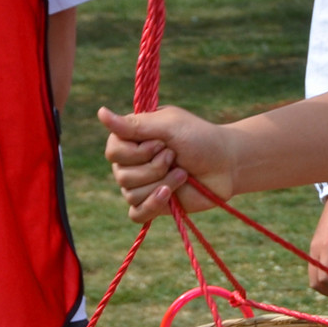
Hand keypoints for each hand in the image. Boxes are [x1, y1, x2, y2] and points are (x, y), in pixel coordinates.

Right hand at [98, 105, 235, 222]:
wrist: (227, 163)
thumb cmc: (200, 138)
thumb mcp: (169, 126)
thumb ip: (135, 125)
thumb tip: (100, 112)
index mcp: (131, 140)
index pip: (113, 151)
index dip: (137, 151)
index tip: (161, 143)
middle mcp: (131, 163)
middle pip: (121, 175)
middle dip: (154, 167)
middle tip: (175, 156)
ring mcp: (142, 185)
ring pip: (131, 194)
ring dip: (162, 182)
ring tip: (183, 173)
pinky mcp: (154, 205)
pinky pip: (137, 214)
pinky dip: (152, 205)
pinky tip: (169, 195)